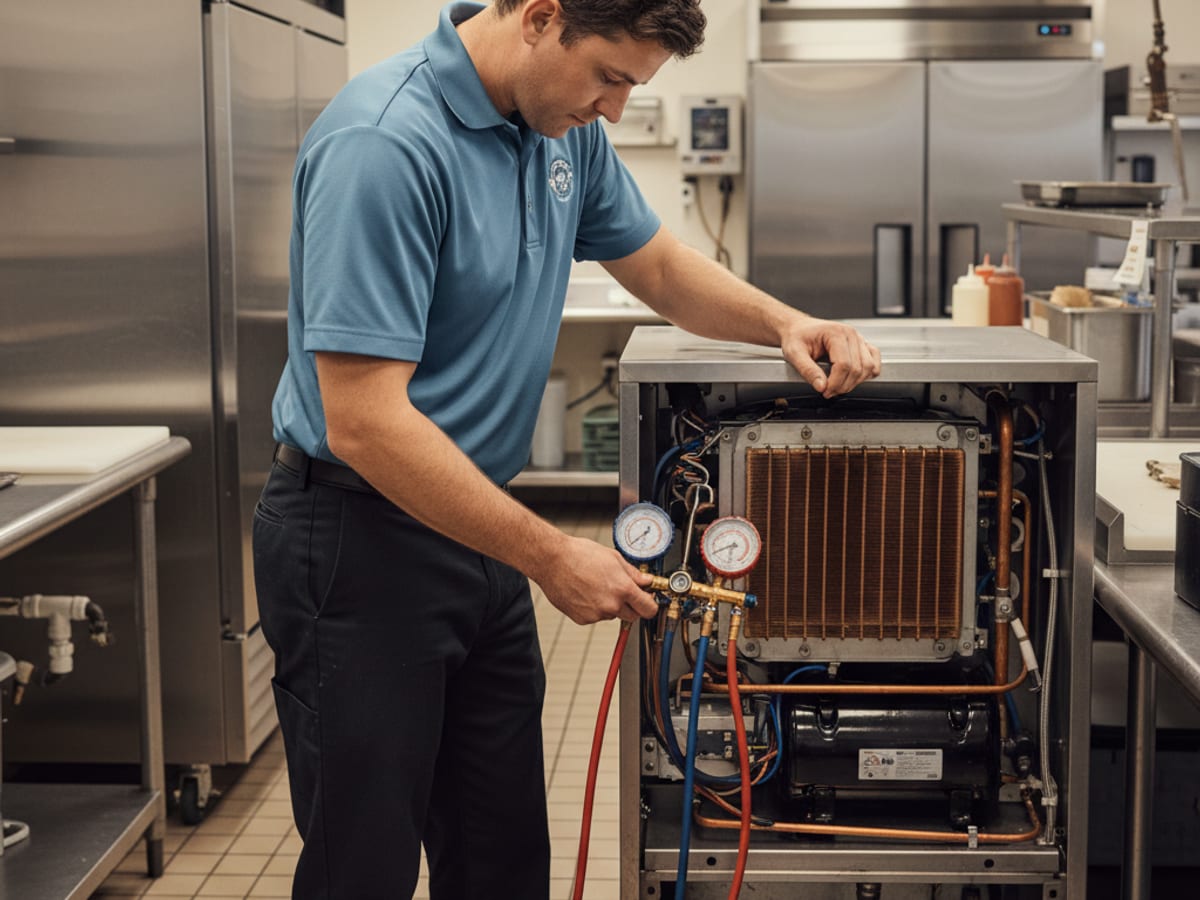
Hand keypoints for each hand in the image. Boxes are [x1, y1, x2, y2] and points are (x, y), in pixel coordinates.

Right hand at [534, 536, 658, 625]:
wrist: (552, 561)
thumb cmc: (579, 554)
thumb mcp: (613, 558)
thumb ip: (633, 573)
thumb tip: (646, 581)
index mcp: (622, 588)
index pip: (649, 609)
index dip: (651, 605)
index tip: (649, 601)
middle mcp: (611, 605)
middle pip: (633, 616)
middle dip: (632, 606)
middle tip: (623, 591)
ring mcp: (596, 614)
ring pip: (612, 615)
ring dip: (610, 605)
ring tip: (596, 586)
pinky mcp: (582, 619)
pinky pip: (595, 617)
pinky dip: (594, 608)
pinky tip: (585, 592)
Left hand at [781, 317, 881, 398]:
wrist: (799, 328)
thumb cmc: (797, 336)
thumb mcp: (794, 353)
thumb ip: (807, 370)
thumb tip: (821, 386)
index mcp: (836, 332)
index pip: (844, 364)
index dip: (835, 383)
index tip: (824, 391)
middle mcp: (851, 334)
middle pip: (858, 368)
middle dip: (843, 385)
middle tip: (829, 392)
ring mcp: (859, 340)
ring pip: (869, 368)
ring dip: (855, 382)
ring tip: (838, 386)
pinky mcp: (862, 346)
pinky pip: (874, 363)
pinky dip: (867, 375)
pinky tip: (851, 379)